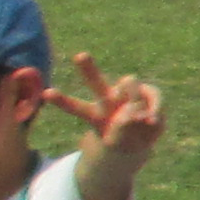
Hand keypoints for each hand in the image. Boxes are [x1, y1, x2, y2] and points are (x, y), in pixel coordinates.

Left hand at [42, 54, 162, 161]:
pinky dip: (153, 113)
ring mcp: (129, 97)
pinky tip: (151, 121)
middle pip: (96, 83)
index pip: (75, 107)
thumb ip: (125, 129)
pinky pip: (152, 99)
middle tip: (80, 55)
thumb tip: (138, 112)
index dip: (62, 100)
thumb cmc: (124, 140)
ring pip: (129, 82)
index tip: (46, 92)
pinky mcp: (148, 95)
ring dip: (134, 97)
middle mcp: (108, 101)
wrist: (141, 140)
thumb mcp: (119, 143)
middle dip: (88, 69)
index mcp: (94, 114)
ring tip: (139, 119)